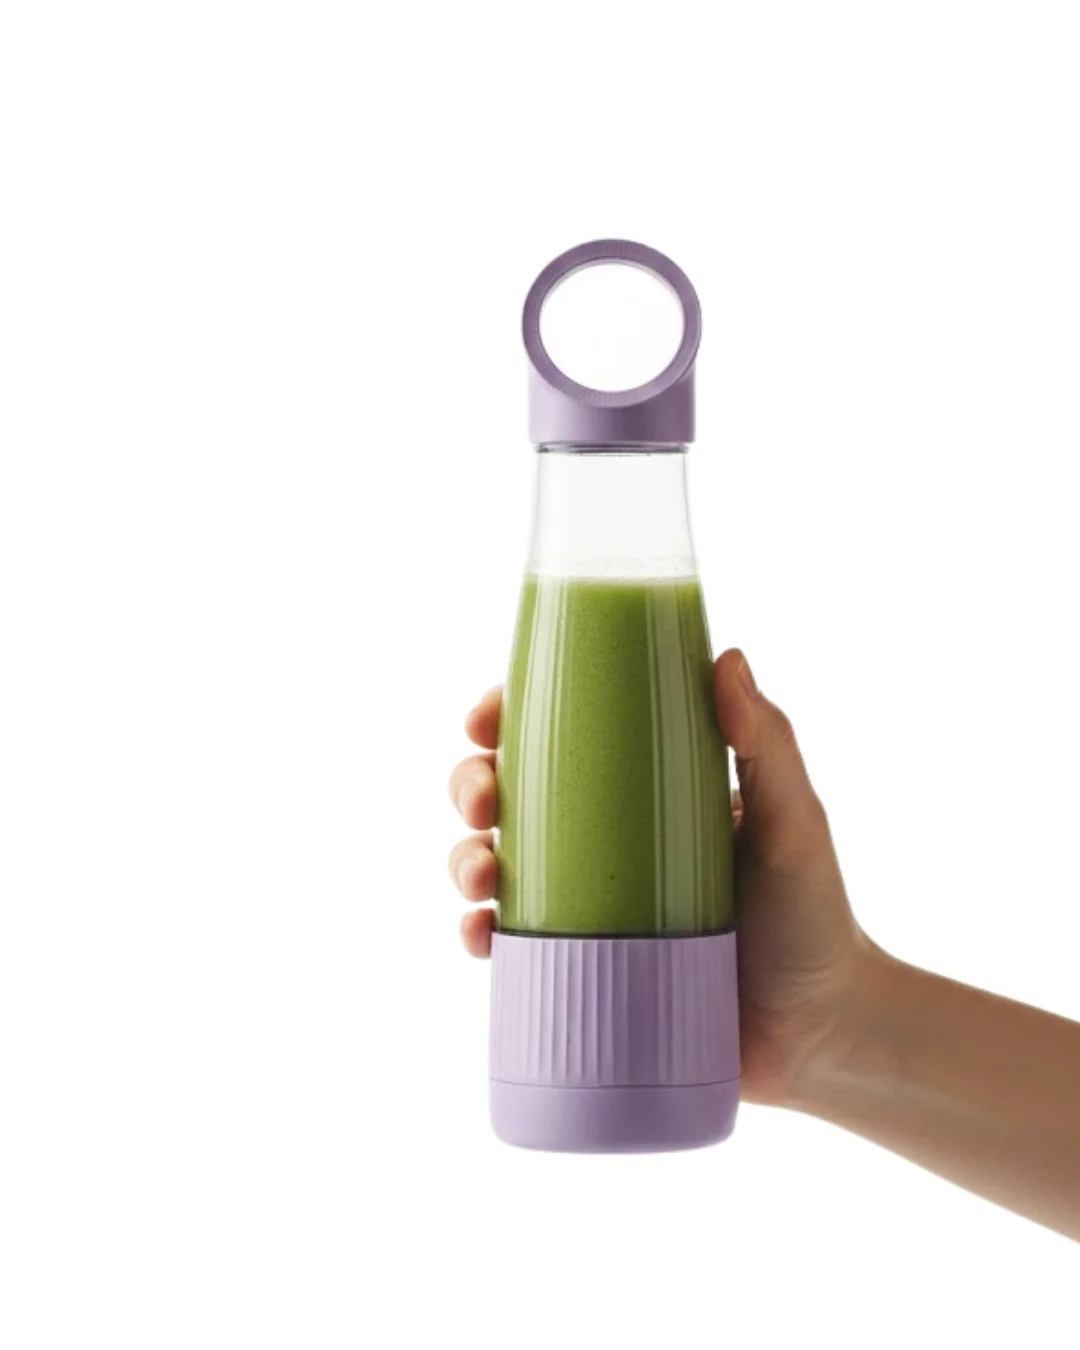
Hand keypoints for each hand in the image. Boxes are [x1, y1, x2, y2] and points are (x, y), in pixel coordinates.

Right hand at [447, 650, 876, 1107]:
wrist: (819, 1034)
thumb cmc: (813, 916)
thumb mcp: (792, 822)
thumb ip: (767, 745)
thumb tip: (727, 658)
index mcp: (644, 792)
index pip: (563, 739)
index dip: (508, 719)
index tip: (486, 718)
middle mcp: (604, 844)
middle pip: (510, 797)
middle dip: (471, 785)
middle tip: (481, 797)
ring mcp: (587, 909)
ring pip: (495, 867)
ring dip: (464, 859)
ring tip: (481, 876)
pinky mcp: (579, 973)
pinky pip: (510, 948)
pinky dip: (478, 936)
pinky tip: (481, 935)